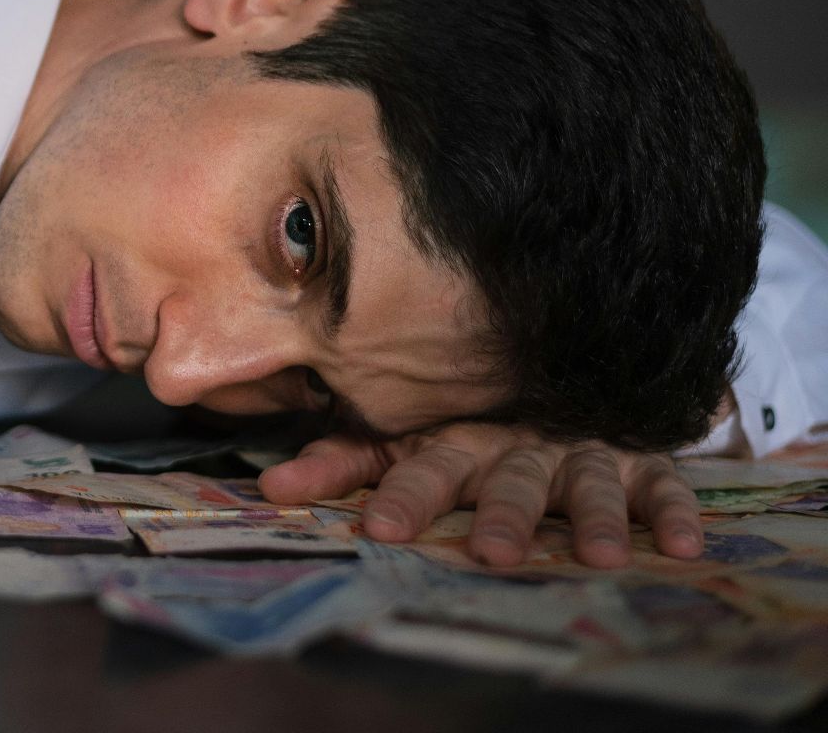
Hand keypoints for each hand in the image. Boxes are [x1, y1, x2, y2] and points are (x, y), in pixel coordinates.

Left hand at [256, 422, 703, 567]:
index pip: (420, 465)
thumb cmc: (468, 436)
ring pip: (583, 483)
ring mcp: (580, 451)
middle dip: (501, 515)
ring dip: (593, 517)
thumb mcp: (408, 445)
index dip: (400, 494)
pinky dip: (673, 512)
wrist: (560, 392)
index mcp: (455, 440)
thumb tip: (266, 485)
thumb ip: (342, 465)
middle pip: (505, 479)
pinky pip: (661, 486)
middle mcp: (516, 444)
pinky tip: (682, 545)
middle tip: (492, 553)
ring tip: (597, 556)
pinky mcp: (638, 463)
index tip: (375, 528)